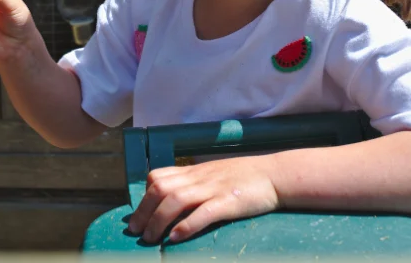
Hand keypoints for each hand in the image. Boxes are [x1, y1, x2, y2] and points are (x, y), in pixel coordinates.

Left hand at [128, 155, 280, 243]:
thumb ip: (194, 184)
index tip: (139, 214)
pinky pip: (203, 212)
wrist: (274, 175)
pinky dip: (186, 225)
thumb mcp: (213, 175)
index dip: (144, 196)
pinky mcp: (228, 202)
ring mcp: (213, 189)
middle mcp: (199, 178)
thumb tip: (173, 200)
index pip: (158, 176)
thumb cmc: (245, 177)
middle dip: (143, 211)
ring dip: (158, 221)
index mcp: (194, 172)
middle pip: (160, 189)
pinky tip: (175, 238)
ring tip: (151, 239)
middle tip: (136, 232)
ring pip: (175, 200)